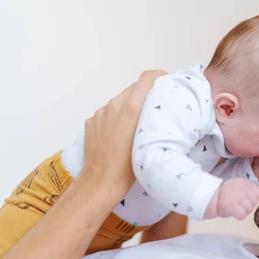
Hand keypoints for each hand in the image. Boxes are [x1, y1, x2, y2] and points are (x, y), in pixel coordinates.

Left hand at [80, 70, 166, 202]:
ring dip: (130, 107)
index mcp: (130, 107)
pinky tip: (120, 135)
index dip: (159, 76)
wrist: (101, 182)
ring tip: (138, 125)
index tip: (166, 81)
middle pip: (134, 89)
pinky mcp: (91, 122)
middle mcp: (113, 105)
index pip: (147, 78)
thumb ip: (152, 116)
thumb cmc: (129, 166)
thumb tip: (159, 105)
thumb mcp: (150, 138)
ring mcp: (100, 113)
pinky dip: (116, 118)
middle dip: (146, 94)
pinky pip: (108, 113)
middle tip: (156, 108)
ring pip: (120, 101)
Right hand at [210, 178, 258, 219]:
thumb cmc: (226, 193)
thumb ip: (253, 189)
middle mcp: (242, 189)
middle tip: (238, 204)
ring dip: (243, 211)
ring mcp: (237, 198)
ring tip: (235, 207)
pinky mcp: (232, 207)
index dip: (251, 198)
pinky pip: (242, 215)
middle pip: (254, 202)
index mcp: (244, 183)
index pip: (257, 192)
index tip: (244, 198)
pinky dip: (239, 216)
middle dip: (247, 205)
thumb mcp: (240, 187)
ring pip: (249, 209)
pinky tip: (234, 213)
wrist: (211, 197)